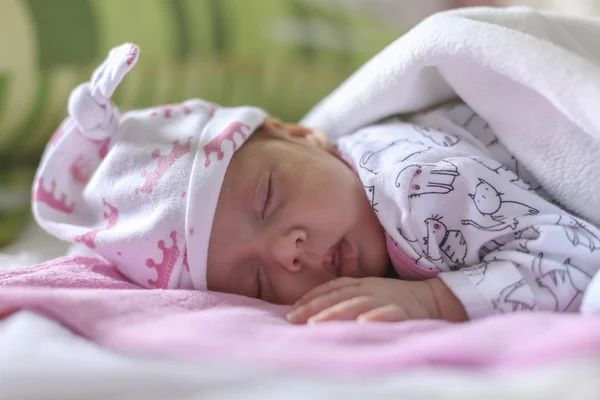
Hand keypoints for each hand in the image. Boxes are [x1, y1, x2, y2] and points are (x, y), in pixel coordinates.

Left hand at [286, 277, 467, 323]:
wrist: (432, 299)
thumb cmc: (393, 299)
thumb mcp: (367, 292)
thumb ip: (346, 297)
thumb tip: (314, 311)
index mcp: (360, 284)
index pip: (331, 289)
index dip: (310, 298)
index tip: (291, 310)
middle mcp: (369, 289)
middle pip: (338, 297)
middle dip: (315, 307)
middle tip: (294, 319)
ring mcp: (385, 299)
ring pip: (357, 305)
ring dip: (336, 312)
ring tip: (317, 323)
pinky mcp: (403, 311)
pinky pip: (389, 314)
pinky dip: (375, 317)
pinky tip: (363, 324)